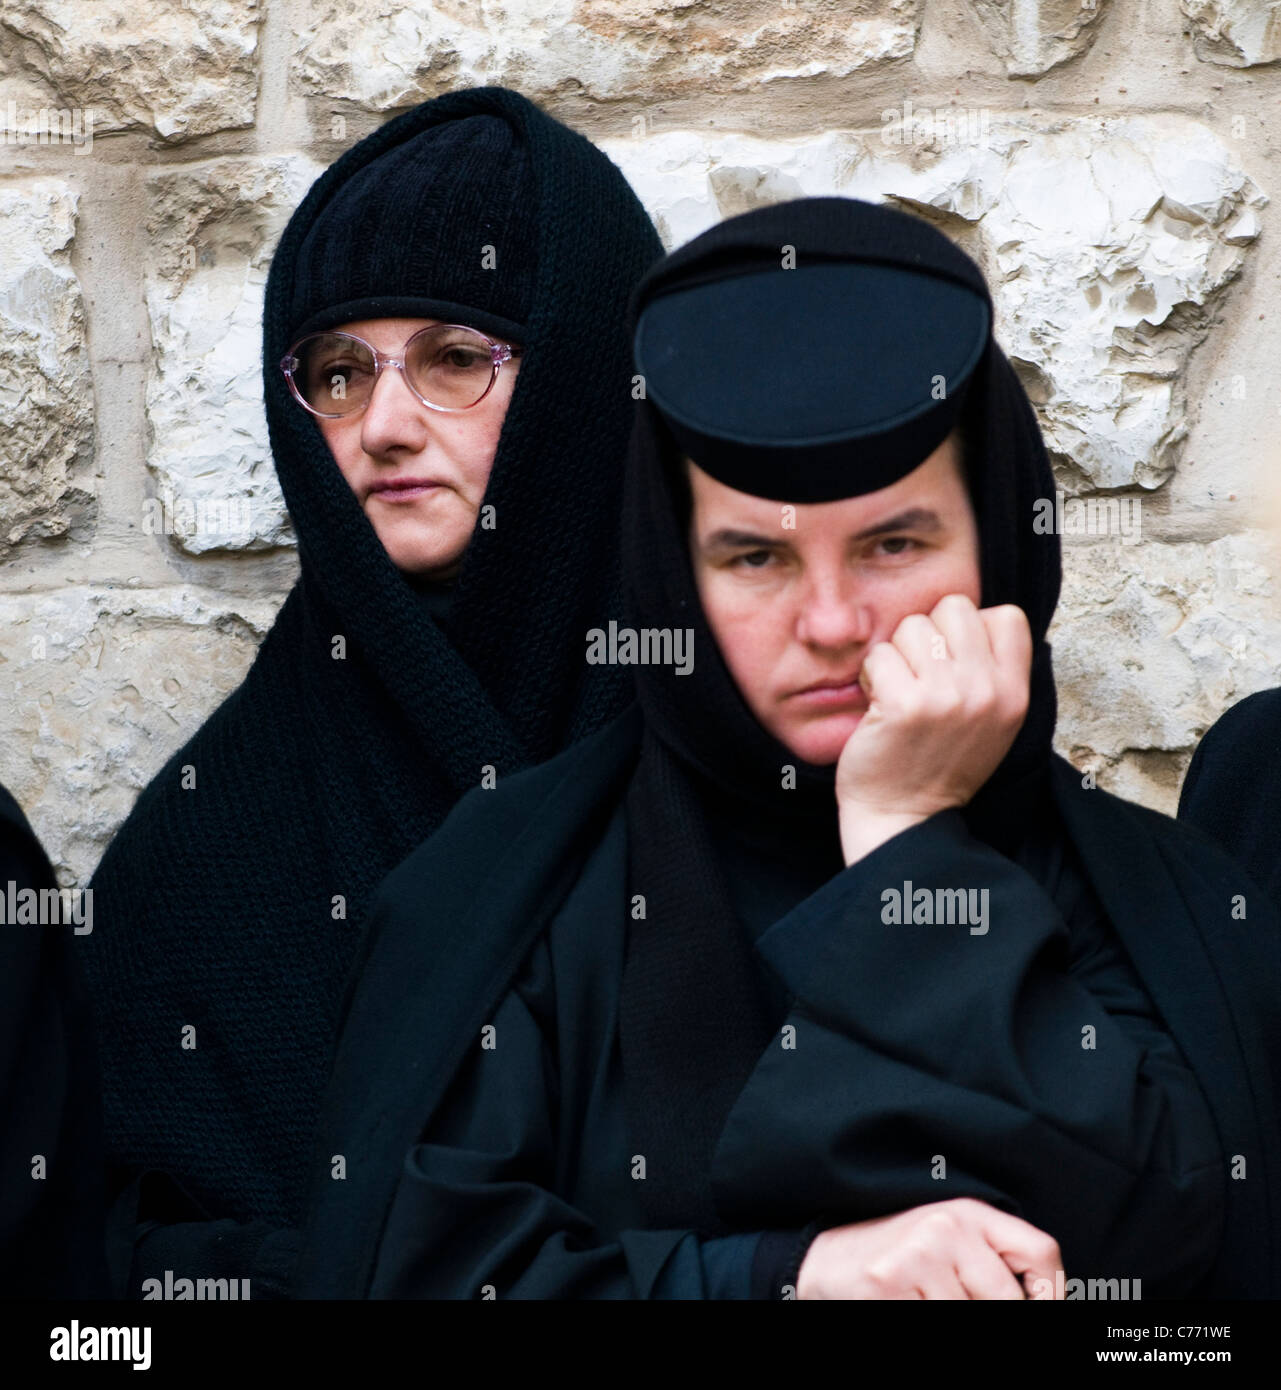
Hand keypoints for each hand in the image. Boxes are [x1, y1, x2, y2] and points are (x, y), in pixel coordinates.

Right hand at [795, 1197, 1062, 1299]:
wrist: (828, 1258)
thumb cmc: (900, 1255)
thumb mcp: (952, 1242)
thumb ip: (995, 1263)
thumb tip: (1043, 1300)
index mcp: (969, 1213)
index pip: (1041, 1253)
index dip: (1051, 1293)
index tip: (1040, 1307)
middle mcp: (946, 1227)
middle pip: (1010, 1301)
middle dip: (993, 1315)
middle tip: (956, 1300)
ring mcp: (916, 1256)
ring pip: (969, 1317)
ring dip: (953, 1319)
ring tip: (926, 1300)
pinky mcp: (888, 1284)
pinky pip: (931, 1323)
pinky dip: (923, 1320)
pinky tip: (907, 1303)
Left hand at [835, 594, 1031, 864]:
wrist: (904, 819)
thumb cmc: (940, 763)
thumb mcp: (993, 721)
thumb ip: (993, 671)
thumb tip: (977, 615)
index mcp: (1015, 693)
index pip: (1006, 616)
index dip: (970, 629)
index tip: (952, 664)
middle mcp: (988, 691)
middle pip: (954, 608)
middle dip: (928, 634)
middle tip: (918, 675)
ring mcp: (947, 697)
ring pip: (912, 626)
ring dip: (896, 656)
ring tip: (898, 693)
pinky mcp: (904, 705)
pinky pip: (880, 655)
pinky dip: (871, 677)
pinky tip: (878, 707)